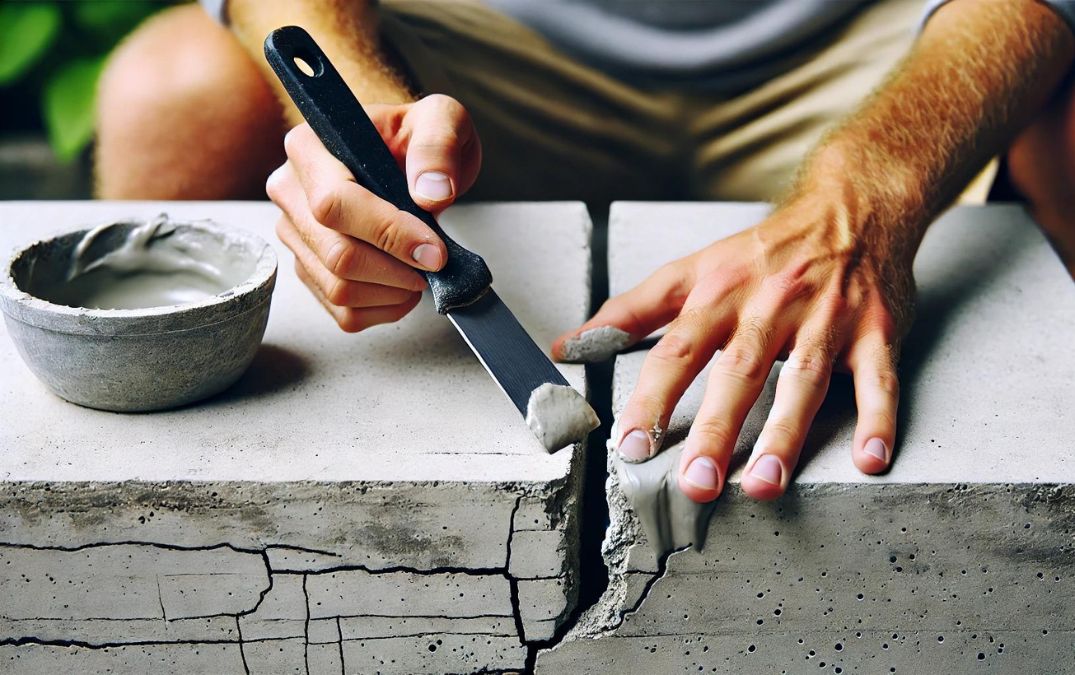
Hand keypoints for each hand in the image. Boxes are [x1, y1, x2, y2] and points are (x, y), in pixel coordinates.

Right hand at [266, 94, 481, 331]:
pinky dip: (384, 308)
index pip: (334, 204)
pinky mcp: (310, 269)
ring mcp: (296, 235)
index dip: (388, 233)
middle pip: (336, 254)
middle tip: (436, 263)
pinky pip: (343, 311)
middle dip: (396, 269)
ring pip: (338, 287)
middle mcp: (290, 192)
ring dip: (393, 291)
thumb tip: (432, 192)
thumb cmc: (416, 139)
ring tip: (423, 272)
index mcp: (310, 148)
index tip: (434, 249)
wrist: (408, 161)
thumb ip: (438, 146)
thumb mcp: (440, 121)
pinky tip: (406, 287)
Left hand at [554, 197, 915, 501]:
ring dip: (785, 435)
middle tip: (695, 484)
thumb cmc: (762, 250)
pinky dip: (879, 418)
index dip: (652, 398)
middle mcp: (771, 306)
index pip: (677, 351)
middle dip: (716, 430)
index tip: (631, 444)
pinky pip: (878, 379)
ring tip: (764, 485)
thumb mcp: (692, 268)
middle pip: (739, 372)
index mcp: (721, 294)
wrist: (849, 206)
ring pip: (805, 381)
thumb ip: (631, 311)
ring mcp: (827, 319)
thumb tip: (567, 346)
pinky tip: (870, 460)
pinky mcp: (875, 331)